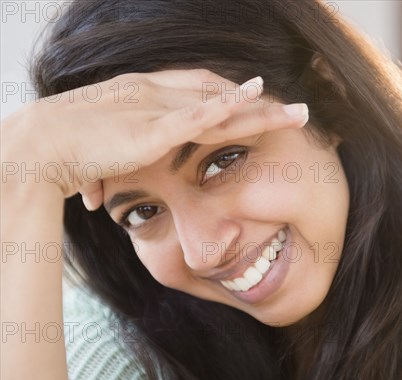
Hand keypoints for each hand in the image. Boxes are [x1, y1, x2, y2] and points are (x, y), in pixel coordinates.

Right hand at [3, 69, 307, 208]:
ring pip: (219, 102)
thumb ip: (121, 162)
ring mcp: (156, 108)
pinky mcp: (150, 129)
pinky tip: (252, 98)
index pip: (203, 92)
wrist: (38, 148)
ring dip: (259, 107)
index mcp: (149, 96)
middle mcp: (157, 94)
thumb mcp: (107, 153)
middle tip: (295, 110)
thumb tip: (111, 196)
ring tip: (295, 112)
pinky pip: (195, 114)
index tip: (263, 108)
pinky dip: (225, 106)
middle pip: (221, 94)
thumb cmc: (69, 151)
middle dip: (260, 103)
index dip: (236, 99)